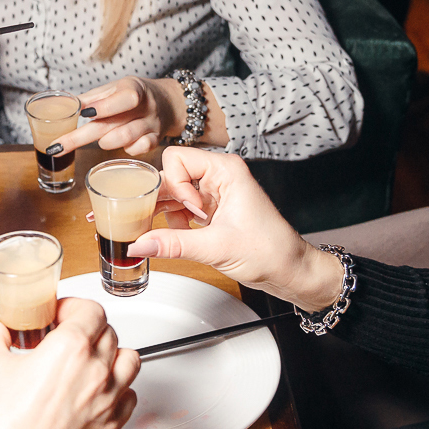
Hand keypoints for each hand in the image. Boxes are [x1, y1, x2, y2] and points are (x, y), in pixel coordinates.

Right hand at [0, 298, 138, 428]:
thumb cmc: (0, 427)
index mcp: (71, 347)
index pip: (91, 310)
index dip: (74, 307)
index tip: (59, 314)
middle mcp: (97, 371)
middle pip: (109, 333)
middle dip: (88, 329)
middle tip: (66, 337)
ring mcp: (108, 400)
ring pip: (130, 361)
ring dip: (113, 355)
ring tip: (90, 360)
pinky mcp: (111, 427)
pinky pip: (130, 397)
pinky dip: (119, 389)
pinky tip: (98, 392)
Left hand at [49, 77, 177, 156]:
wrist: (169, 102)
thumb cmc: (134, 94)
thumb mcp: (115, 89)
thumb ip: (92, 98)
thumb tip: (65, 105)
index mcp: (134, 89)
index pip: (124, 98)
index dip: (105, 107)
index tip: (83, 114)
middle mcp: (145, 108)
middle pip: (112, 124)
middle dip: (79, 137)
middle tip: (56, 147)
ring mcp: (152, 125)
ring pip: (126, 139)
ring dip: (105, 142)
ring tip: (99, 141)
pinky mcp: (155, 140)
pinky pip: (139, 150)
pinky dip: (126, 149)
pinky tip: (122, 145)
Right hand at [124, 148, 343, 310]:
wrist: (289, 270)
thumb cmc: (270, 251)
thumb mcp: (217, 248)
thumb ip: (173, 244)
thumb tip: (139, 244)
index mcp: (226, 170)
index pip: (177, 158)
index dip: (175, 184)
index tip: (190, 210)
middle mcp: (218, 176)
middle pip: (171, 175)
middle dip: (161, 200)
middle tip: (151, 221)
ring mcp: (214, 193)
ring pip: (172, 194)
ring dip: (166, 214)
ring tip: (174, 235)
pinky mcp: (211, 210)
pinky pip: (179, 208)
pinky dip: (174, 223)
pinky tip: (180, 238)